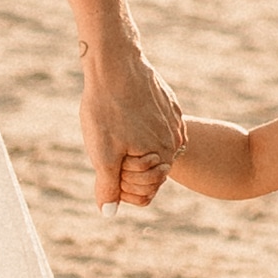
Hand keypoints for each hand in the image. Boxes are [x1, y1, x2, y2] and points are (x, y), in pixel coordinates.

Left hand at [84, 36, 182, 207]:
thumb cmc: (106, 109)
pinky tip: (126, 114)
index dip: (120, 187)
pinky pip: (155, 131)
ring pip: (151, 153)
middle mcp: (175, 144)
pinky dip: (139, 130)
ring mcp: (175, 125)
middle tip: (111, 144)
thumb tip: (110, 213)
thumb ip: (109, 188)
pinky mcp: (170, 108)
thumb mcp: (102, 154)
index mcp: (162, 158)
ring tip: (116, 127)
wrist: (115, 63)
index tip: (108, 166)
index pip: (144, 196)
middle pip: (149, 177)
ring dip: (131, 149)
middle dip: (126, 169)